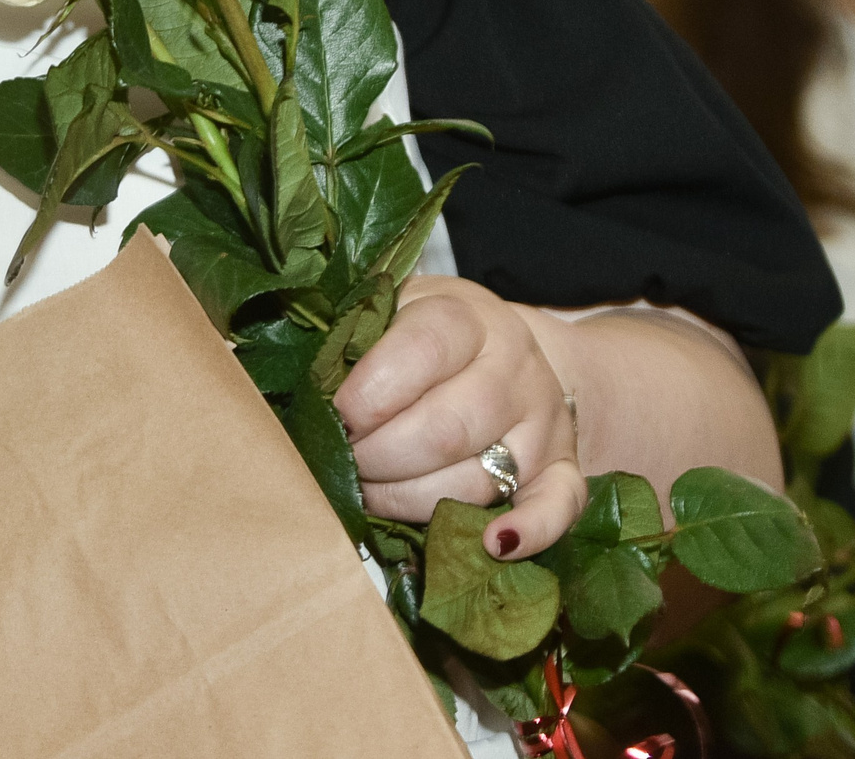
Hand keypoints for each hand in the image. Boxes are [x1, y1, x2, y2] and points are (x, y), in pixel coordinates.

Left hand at [334, 275, 588, 561]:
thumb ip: (351, 341)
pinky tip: (494, 543)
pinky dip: (531, 530)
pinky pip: (560, 506)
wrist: (507, 352)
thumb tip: (291, 385)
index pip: (421, 351)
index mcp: (466, 317)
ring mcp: (545, 421)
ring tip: (372, 493)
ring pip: (481, 479)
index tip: (333, 417)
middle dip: (378, 458)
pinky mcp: (563, 468)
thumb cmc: (425, 338)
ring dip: (412, 500)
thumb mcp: (389, 311)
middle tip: (344, 462)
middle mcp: (514, 367)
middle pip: (446, 428)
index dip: (367, 394)